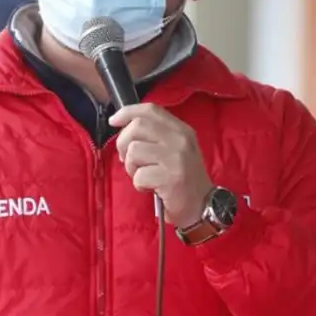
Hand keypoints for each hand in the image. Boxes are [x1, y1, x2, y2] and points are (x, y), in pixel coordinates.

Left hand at [109, 104, 213, 228]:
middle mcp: (180, 140)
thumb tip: (122, 126)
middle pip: (137, 127)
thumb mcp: (173, 149)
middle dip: (123, 143)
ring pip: (134, 151)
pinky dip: (138, 184)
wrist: (202, 206)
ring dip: (131, 166)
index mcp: (181, 130)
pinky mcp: (171, 178)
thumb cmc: (181, 178)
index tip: (114, 121)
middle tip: (129, 159)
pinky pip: (139, 175)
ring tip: (143, 175)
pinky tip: (150, 188)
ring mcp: (177, 158)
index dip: (127, 112)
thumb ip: (154, 135)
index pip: (150, 110)